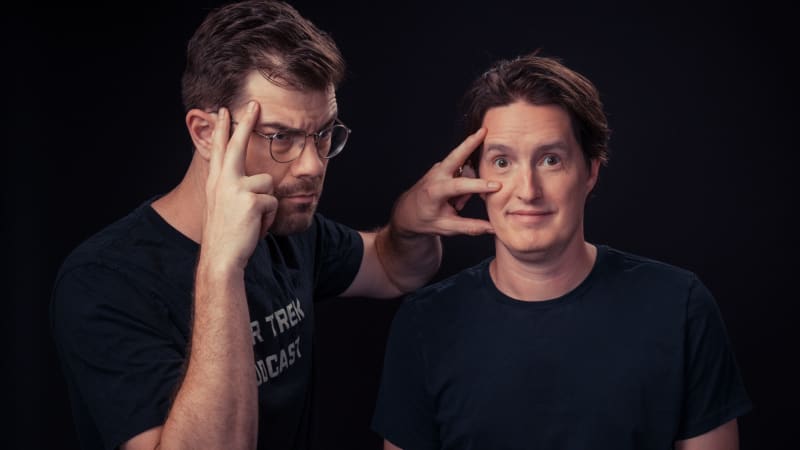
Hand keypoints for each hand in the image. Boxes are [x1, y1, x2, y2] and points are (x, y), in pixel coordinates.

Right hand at [201, 101, 277, 269]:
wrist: (221, 257)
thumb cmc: (226, 236)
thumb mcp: (222, 208)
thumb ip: (231, 190)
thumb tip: (250, 184)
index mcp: (215, 182)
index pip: (219, 149)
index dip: (222, 129)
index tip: (223, 110)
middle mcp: (222, 180)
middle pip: (237, 144)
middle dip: (246, 122)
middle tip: (254, 103)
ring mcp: (236, 188)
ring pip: (268, 184)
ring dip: (266, 205)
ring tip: (253, 220)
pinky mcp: (251, 199)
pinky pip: (273, 202)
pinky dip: (269, 218)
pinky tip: (256, 228)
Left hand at [391, 128, 499, 236]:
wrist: (407, 212)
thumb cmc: (424, 220)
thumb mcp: (445, 227)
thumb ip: (470, 227)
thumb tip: (493, 228)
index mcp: (434, 190)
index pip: (459, 186)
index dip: (478, 186)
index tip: (496, 186)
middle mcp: (436, 175)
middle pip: (456, 155)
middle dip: (470, 143)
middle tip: (484, 131)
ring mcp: (439, 169)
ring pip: (464, 169)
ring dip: (468, 186)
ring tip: (456, 206)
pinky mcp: (442, 167)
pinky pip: (461, 171)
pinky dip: (465, 184)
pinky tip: (456, 200)